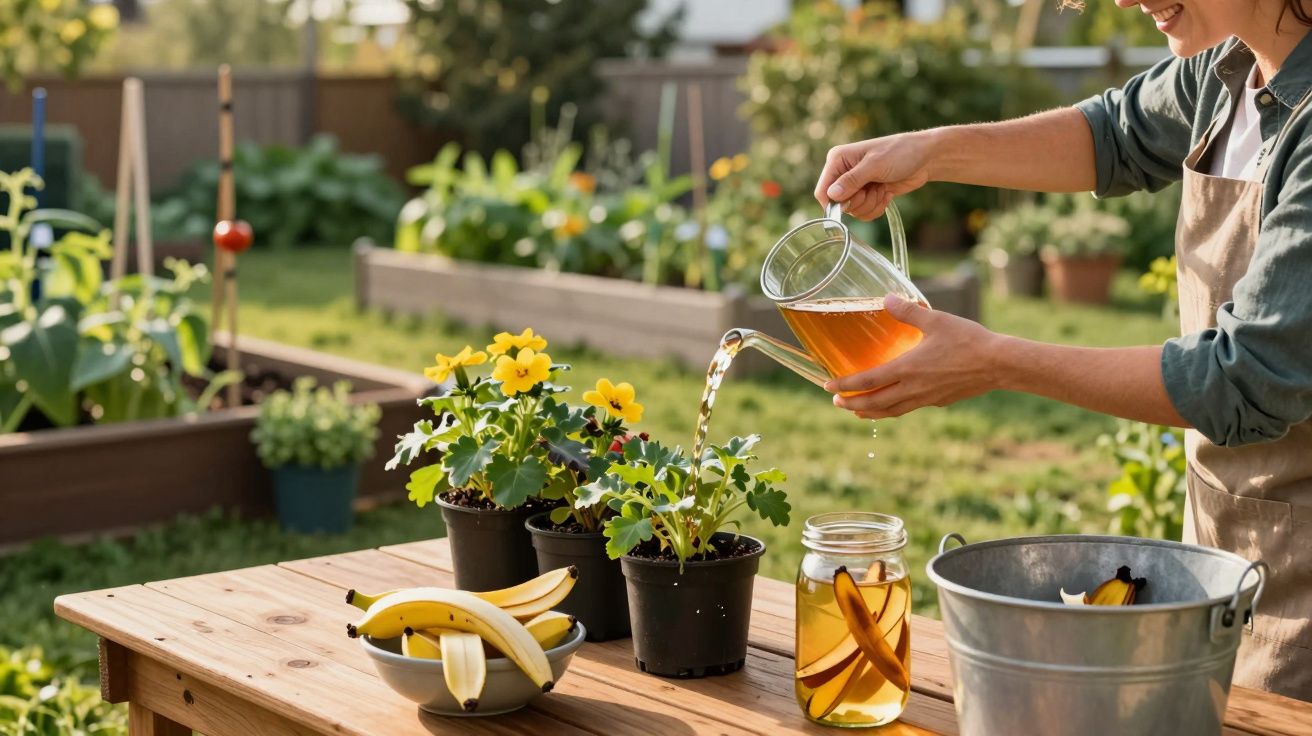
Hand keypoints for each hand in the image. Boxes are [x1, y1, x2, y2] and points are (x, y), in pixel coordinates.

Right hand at [814, 131, 937, 220]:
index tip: (853, 203)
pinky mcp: (867, 194)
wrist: (924, 158)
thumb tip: (832, 195)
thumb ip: (852, 180)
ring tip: (883, 188)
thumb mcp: (875, 165)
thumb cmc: (900, 153)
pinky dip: (877, 207)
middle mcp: (843, 173)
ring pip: (853, 210)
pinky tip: (887, 193)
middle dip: (860, 202)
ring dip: (871, 204)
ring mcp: (855, 185)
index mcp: (838, 160)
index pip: (823, 191)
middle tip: (874, 188)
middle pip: (838, 204)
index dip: (835, 203)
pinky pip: (864, 212)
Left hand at [824, 295, 1002, 418]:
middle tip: (835, 401)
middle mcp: (912, 388)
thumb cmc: (968, 340)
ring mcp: (926, 398)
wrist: (999, 364)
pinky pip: (908, 409)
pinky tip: (891, 405)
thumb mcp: (935, 320)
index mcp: (907, 368)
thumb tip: (886, 298)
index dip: (844, 385)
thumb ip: (908, 311)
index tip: (827, 386)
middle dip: (851, 403)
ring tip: (856, 411)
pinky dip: (892, 410)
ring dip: (870, 412)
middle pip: (874, 403)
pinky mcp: (938, 401)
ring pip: (890, 411)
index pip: (867, 382)